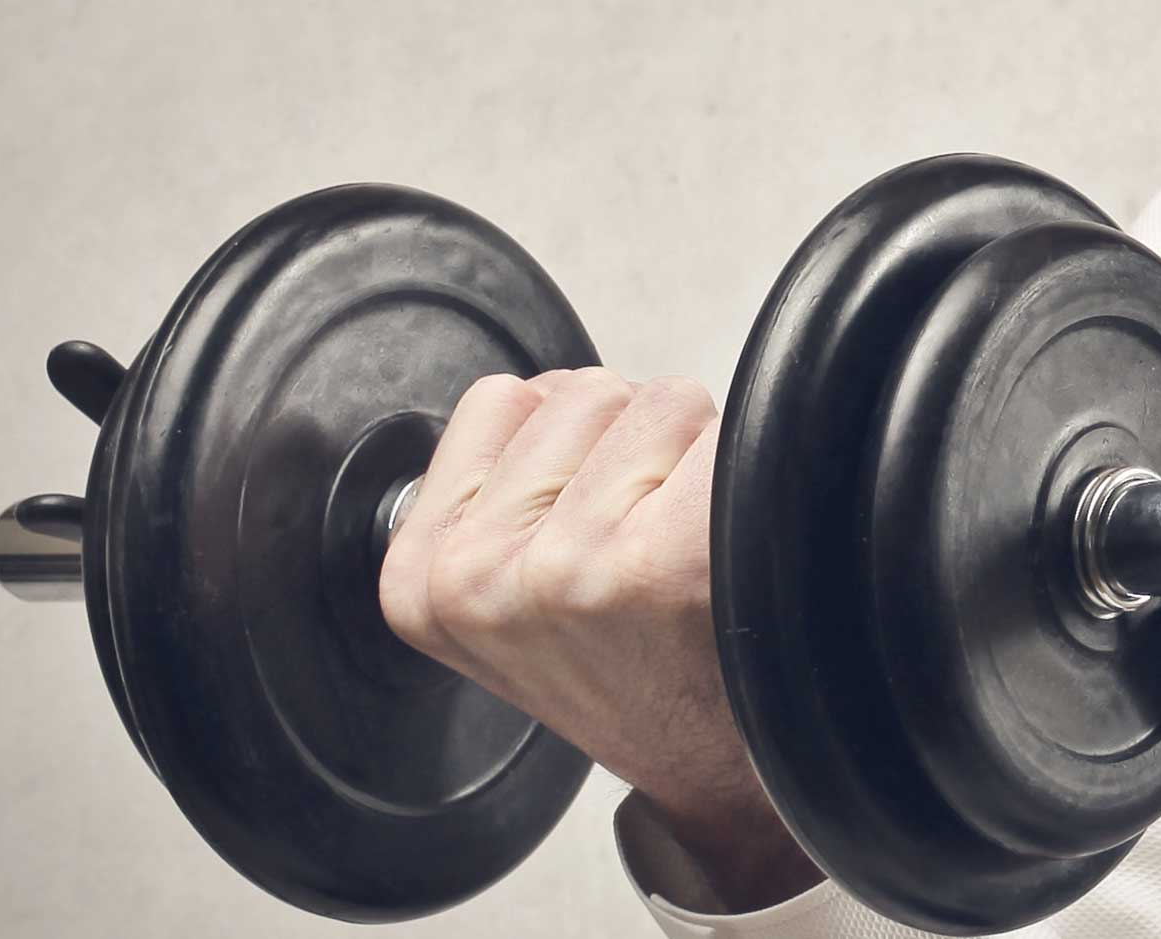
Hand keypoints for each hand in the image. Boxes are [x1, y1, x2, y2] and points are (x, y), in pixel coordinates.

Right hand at [378, 368, 823, 908]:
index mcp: (418, 580)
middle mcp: (477, 579)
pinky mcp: (656, 562)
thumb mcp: (504, 596)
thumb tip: (537, 395)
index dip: (570, 445)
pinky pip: (718, 429)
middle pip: (581, 391)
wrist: (717, 768)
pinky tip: (724, 550)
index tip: (585, 529)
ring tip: (685, 551)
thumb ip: (496, 489)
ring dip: (691, 455)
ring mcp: (565, 569)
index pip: (500, 402)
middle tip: (646, 547)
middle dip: (631, 446)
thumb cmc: (633, 669)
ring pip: (654, 399)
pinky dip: (743, 467)